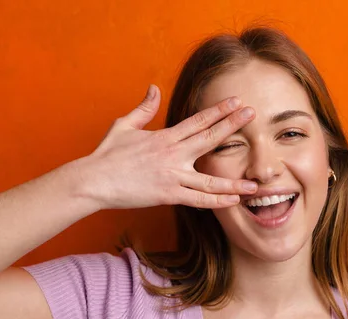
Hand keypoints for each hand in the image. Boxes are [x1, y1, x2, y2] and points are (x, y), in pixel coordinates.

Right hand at [80, 84, 256, 209]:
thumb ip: (143, 108)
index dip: (219, 110)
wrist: (92, 181)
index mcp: (165, 136)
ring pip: (210, 179)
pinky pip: (197, 199)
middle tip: (253, 115)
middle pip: (210, 138)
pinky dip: (216, 201)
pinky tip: (232, 201)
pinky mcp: (168, 194)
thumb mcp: (124, 125)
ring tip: (254, 183)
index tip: (237, 102)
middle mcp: (173, 154)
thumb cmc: (107, 154)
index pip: (199, 120)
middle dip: (233, 126)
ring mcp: (172, 175)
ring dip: (234, 181)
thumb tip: (154, 88)